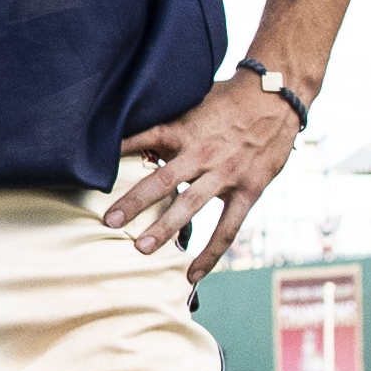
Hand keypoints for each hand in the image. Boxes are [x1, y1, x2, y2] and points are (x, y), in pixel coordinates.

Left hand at [106, 73, 299, 277]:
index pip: (145, 139)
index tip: (93, 169)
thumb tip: (135, 125)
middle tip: (109, 221)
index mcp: (186, 129)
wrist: (278, 96)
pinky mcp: (248, 190)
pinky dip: (210, 254)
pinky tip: (192, 274)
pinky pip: (227, 228)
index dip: (120, 151)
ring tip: (141, 248)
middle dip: (134, 201)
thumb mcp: (195, 100)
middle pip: (162, 179)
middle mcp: (203, 153)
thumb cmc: (231, 97)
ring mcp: (226, 174)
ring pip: (190, 206)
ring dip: (165, 228)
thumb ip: (170, 120)